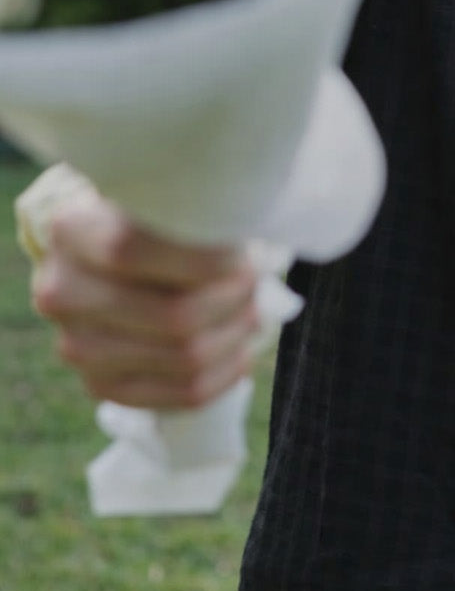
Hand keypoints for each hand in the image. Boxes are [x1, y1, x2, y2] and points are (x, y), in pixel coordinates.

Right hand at [32, 191, 258, 409]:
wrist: (110, 253)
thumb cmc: (152, 216)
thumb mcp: (160, 196)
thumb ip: (192, 211)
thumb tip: (257, 253)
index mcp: (71, 230)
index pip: (133, 249)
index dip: (202, 259)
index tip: (243, 254)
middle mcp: (61, 290)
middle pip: (171, 316)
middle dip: (232, 301)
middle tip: (256, 282)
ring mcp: (75, 345)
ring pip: (183, 357)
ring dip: (234, 336)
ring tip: (254, 311)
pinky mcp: (98, 383)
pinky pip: (179, 394)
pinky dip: (224, 373)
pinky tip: (241, 351)